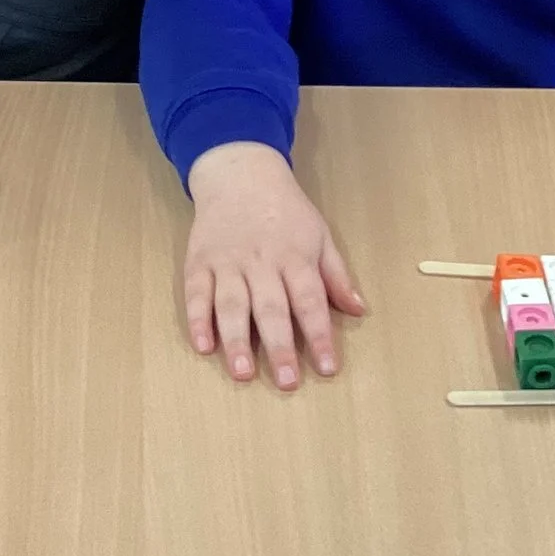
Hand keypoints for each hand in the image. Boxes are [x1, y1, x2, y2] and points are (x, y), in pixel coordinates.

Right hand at [183, 143, 364, 389]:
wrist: (240, 173)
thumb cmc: (285, 210)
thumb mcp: (320, 234)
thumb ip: (336, 275)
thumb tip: (358, 310)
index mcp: (295, 257)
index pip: (310, 301)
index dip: (320, 335)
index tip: (327, 367)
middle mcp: (261, 261)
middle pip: (271, 308)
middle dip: (279, 347)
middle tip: (286, 382)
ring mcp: (227, 262)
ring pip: (231, 304)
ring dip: (236, 340)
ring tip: (243, 373)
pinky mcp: (199, 261)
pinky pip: (196, 293)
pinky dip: (197, 320)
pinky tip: (202, 346)